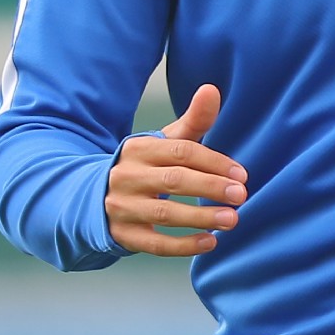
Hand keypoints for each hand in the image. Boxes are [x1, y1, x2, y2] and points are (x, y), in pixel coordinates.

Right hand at [106, 85, 246, 256]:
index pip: (181, 152)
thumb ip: (192, 121)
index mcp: (139, 149)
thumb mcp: (163, 142)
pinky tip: (210, 242)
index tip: (241, 175)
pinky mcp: (124, 235)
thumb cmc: (144, 166)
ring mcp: (122, 207)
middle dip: (211, 187)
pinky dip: (183, 245)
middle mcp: (127, 176)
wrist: (93, 195)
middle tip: (241, 195)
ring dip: (201, 217)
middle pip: (174, 180)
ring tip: (232, 219)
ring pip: (165, 214)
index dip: (214, 162)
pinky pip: (155, 244)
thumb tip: (212, 89)